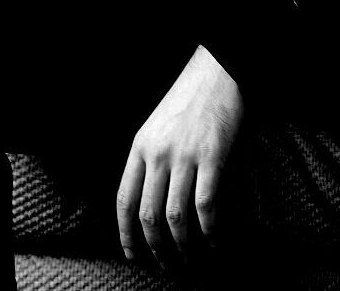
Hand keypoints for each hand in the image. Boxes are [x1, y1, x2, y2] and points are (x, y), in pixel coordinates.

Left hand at [116, 44, 242, 270]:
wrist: (215, 73)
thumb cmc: (187, 101)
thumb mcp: (156, 127)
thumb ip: (150, 160)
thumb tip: (149, 203)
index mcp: (140, 146)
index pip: (124, 198)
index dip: (126, 232)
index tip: (132, 254)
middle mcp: (158, 152)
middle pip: (148, 213)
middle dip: (156, 247)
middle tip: (166, 265)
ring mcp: (185, 154)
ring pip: (176, 215)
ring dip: (183, 246)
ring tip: (190, 260)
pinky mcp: (212, 156)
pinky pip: (206, 205)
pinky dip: (210, 231)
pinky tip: (214, 242)